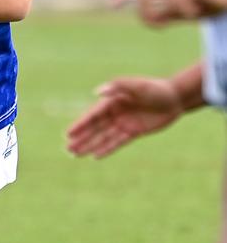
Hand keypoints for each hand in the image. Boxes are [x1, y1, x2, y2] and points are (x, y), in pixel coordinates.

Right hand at [66, 76, 183, 157]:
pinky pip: (117, 143)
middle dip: (81, 139)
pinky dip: (106, 149)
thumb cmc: (155, 88)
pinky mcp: (134, 132)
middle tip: (67, 148)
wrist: (175, 98)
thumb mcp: (137, 86)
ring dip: (90, 145)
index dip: (80, 125)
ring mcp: (124, 123)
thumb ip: (118, 87)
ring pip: (103, 137)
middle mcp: (116, 113)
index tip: (68, 133)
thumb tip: (97, 92)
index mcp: (113, 100)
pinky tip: (95, 156)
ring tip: (75, 154)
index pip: (93, 115)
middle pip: (95, 129)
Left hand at [111, 0, 215, 24]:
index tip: (112, 3)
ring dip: (170, 13)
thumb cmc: (213, 0)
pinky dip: (187, 10)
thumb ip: (169, 12)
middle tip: (120, 8)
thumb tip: (150, 19)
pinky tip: (201, 9)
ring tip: (191, 14)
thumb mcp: (186, 10)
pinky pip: (178, 1)